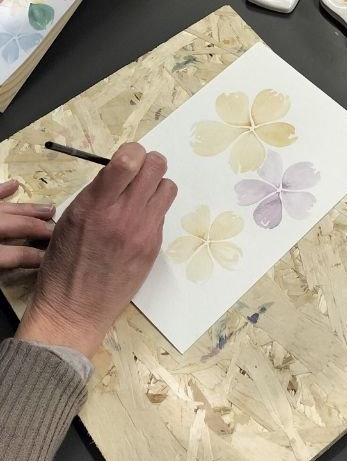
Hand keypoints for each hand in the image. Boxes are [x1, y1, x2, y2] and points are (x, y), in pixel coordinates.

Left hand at [0, 180, 54, 270]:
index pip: (20, 255)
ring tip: (50, 209)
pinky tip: (14, 184)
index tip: (53, 259)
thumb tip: (16, 267)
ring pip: (11, 208)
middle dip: (43, 229)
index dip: (38, 258)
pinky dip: (3, 189)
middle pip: (22, 226)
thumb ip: (3, 262)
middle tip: (59, 232)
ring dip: (31, 209)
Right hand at [16, 143, 176, 359]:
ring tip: (140, 197)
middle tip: (138, 172)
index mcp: (96, 206)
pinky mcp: (154, 246)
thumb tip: (121, 171)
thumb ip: (98, 192)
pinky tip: (137, 223)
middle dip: (149, 162)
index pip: (128, 160)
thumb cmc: (64, 263)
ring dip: (156, 185)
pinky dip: (153, 211)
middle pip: (156, 166)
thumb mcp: (70, 219)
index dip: (132, 151)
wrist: (76, 309)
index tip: (128, 157)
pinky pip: (162, 214)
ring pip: (168, 187)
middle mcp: (123, 216)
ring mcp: (143, 232)